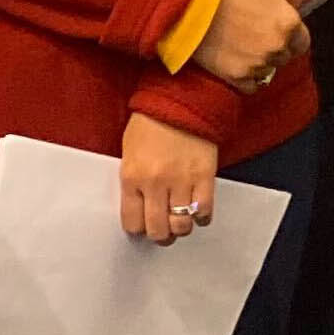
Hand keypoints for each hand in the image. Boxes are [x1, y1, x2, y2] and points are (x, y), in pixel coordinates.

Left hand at [120, 116, 217, 245]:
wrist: (180, 99)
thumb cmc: (151, 122)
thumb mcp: (129, 152)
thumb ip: (132, 182)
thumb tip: (139, 208)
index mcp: (132, 176)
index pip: (132, 222)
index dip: (138, 228)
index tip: (143, 225)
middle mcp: (156, 183)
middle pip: (158, 230)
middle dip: (160, 235)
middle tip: (163, 230)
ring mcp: (182, 180)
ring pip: (182, 226)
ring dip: (181, 228)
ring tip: (180, 221)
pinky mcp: (205, 175)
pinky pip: (204, 210)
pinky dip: (201, 217)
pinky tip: (197, 210)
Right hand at [196, 0, 307, 88]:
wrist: (191, 2)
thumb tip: (301, 3)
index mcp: (288, 23)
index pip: (302, 41)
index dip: (291, 35)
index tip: (277, 28)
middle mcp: (276, 47)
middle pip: (285, 56)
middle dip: (274, 46)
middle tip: (254, 32)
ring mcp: (256, 64)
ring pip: (268, 70)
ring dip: (260, 60)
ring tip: (241, 43)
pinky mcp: (235, 76)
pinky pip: (251, 86)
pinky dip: (246, 77)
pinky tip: (236, 59)